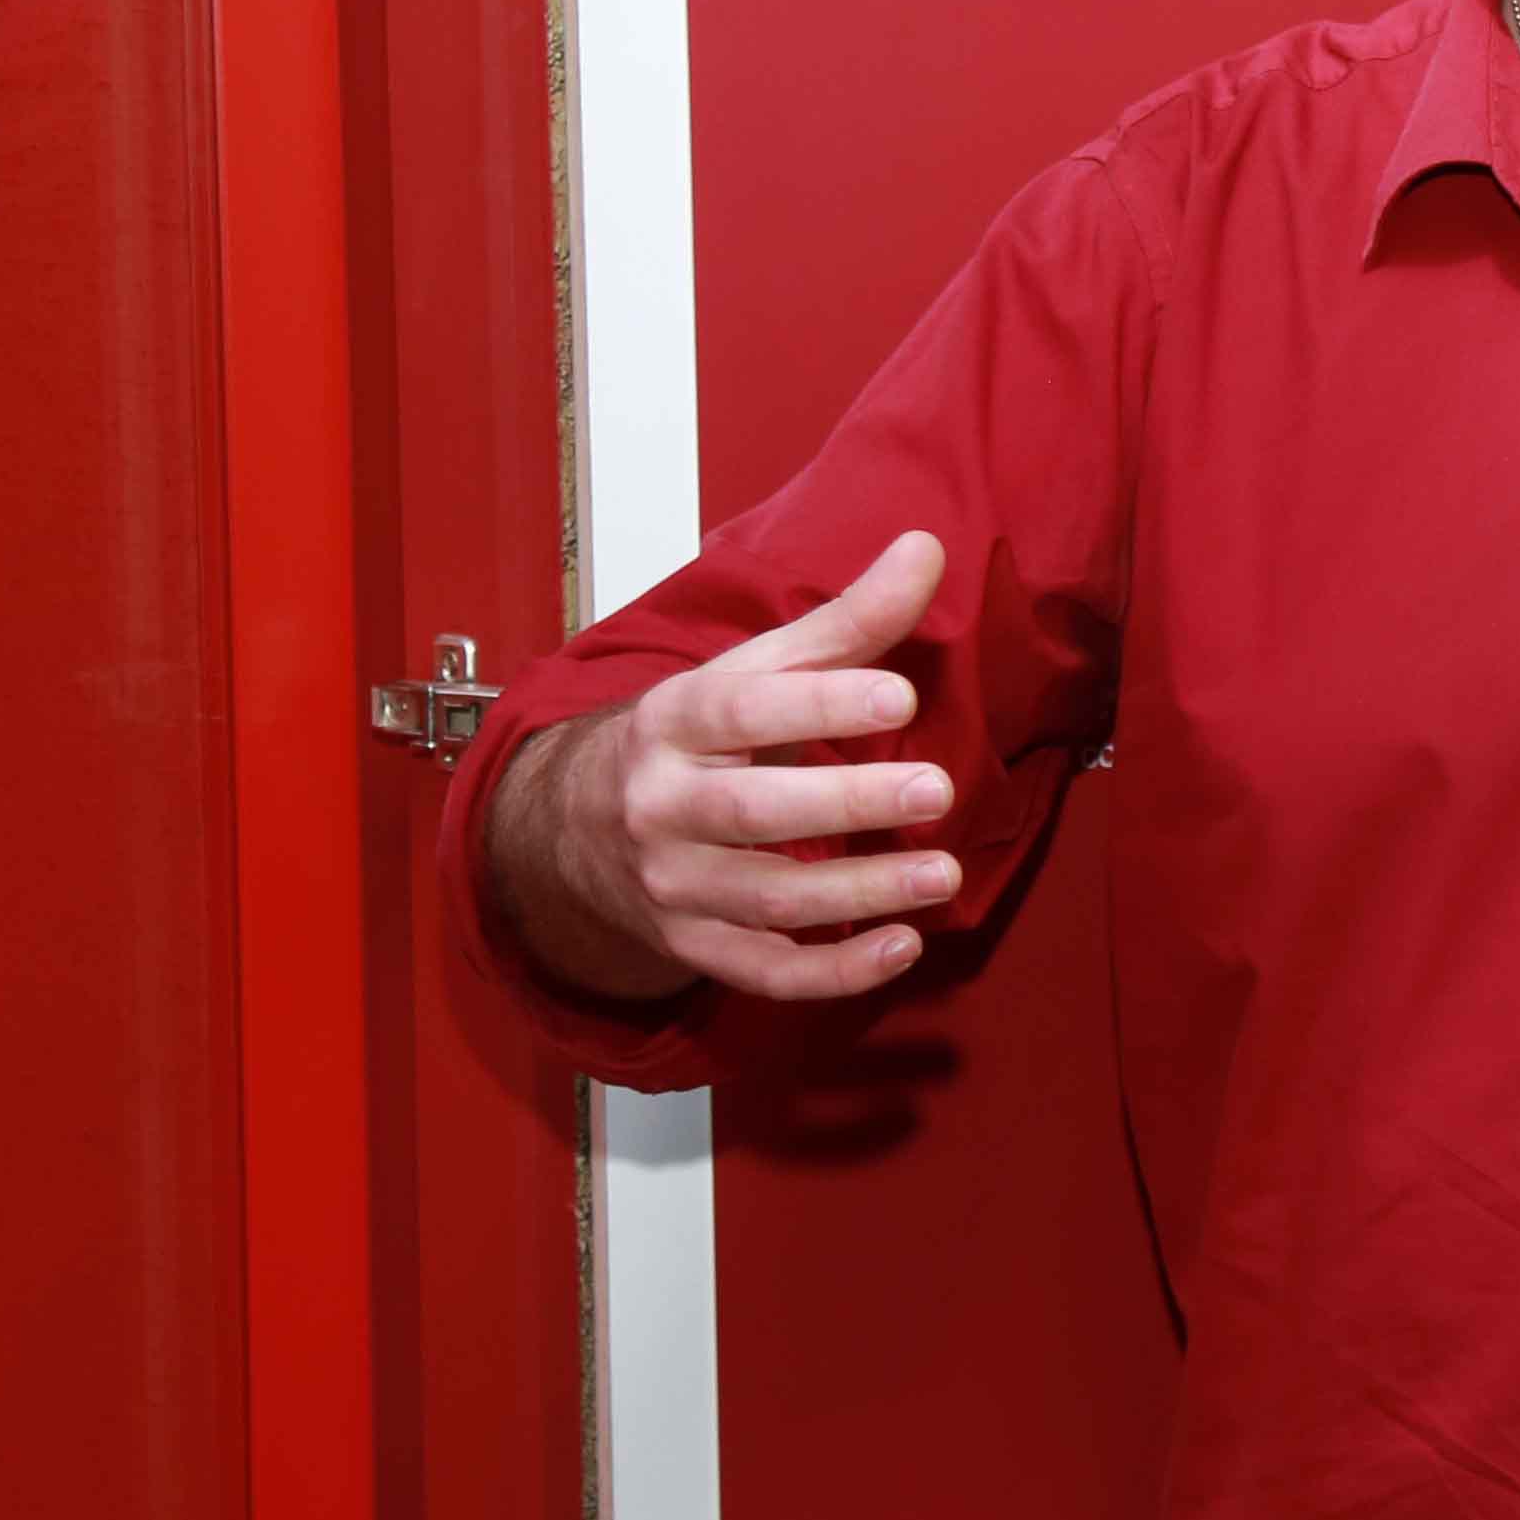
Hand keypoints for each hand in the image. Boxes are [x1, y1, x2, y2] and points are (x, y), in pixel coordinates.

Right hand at [496, 531, 969, 1005]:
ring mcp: (674, 885)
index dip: (819, 703)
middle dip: (846, 803)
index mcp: (673, 722)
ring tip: (942, 874)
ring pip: (766, 898)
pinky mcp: (693, 945)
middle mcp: (662, 806)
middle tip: (937, 789)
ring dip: (860, 891)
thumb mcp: (749, 670)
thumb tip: (928, 547)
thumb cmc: (695, 736)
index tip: (902, 695)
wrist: (577, 824)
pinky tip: (901, 947)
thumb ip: (844, 620)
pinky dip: (834, 971)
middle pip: (752, 811)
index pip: (741, 710)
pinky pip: (763, 971)